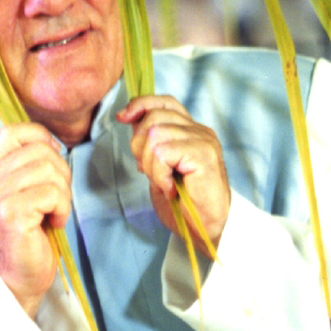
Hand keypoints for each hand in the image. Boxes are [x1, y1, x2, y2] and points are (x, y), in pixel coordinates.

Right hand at [0, 123, 70, 317]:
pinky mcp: (12, 214)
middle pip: (41, 151)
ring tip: (54, 211)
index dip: (40, 137)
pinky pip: (52, 194)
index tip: (51, 162)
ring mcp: (0, 197)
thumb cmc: (34, 230)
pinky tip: (53, 223)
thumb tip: (52, 142)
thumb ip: (34, 165)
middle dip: (62, 172)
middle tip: (58, 198)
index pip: (12, 131)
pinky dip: (62, 209)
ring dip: (63, 193)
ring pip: (49, 170)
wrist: (22, 273)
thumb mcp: (31, 190)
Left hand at [116, 95, 230, 258]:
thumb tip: (129, 119)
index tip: (122, 118)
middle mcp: (199, 131)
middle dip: (139, 146)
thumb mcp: (160, 167)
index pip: (164, 102)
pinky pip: (163, 153)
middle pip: (154, 117)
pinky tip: (170, 189)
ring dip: (150, 165)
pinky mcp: (203, 155)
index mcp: (190, 130)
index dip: (141, 105)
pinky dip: (159, 174)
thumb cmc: (185, 202)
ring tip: (163, 183)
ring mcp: (203, 141)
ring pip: (155, 135)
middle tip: (150, 173)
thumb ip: (150, 143)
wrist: (208, 228)